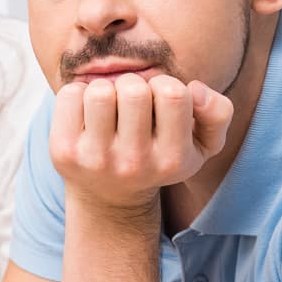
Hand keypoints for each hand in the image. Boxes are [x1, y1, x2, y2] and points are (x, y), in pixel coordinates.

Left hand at [51, 71, 232, 215]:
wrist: (110, 195)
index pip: (173, 93)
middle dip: (133, 86)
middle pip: (134, 89)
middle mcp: (134, 164)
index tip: (158, 103)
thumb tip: (195, 88)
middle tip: (130, 105)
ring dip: (105, 89)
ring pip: (100, 91)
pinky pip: (69, 95)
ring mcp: (96, 161)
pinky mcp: (64, 153)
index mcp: (172, 159)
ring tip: (109, 108)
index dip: (164, 86)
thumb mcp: (202, 143)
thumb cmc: (159, 155)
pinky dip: (77, 94)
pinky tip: (85, 114)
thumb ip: (217, 112)